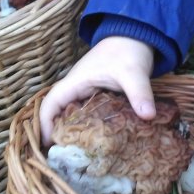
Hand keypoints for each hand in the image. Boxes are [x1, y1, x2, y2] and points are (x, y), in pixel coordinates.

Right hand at [39, 37, 155, 146]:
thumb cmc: (128, 50)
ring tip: (77, 157)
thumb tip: (149, 116)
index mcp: (75, 82)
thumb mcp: (133, 72)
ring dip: (72, 133)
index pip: (50, 104)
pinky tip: (96, 143)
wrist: (137, 35)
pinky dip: (87, 128)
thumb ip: (139, 93)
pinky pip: (86, 114)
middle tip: (64, 159)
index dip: (44, 124)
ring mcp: (87, 91)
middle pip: (58, 113)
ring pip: (72, 115)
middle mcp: (77, 88)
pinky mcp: (99, 94)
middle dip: (57, 135)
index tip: (48, 146)